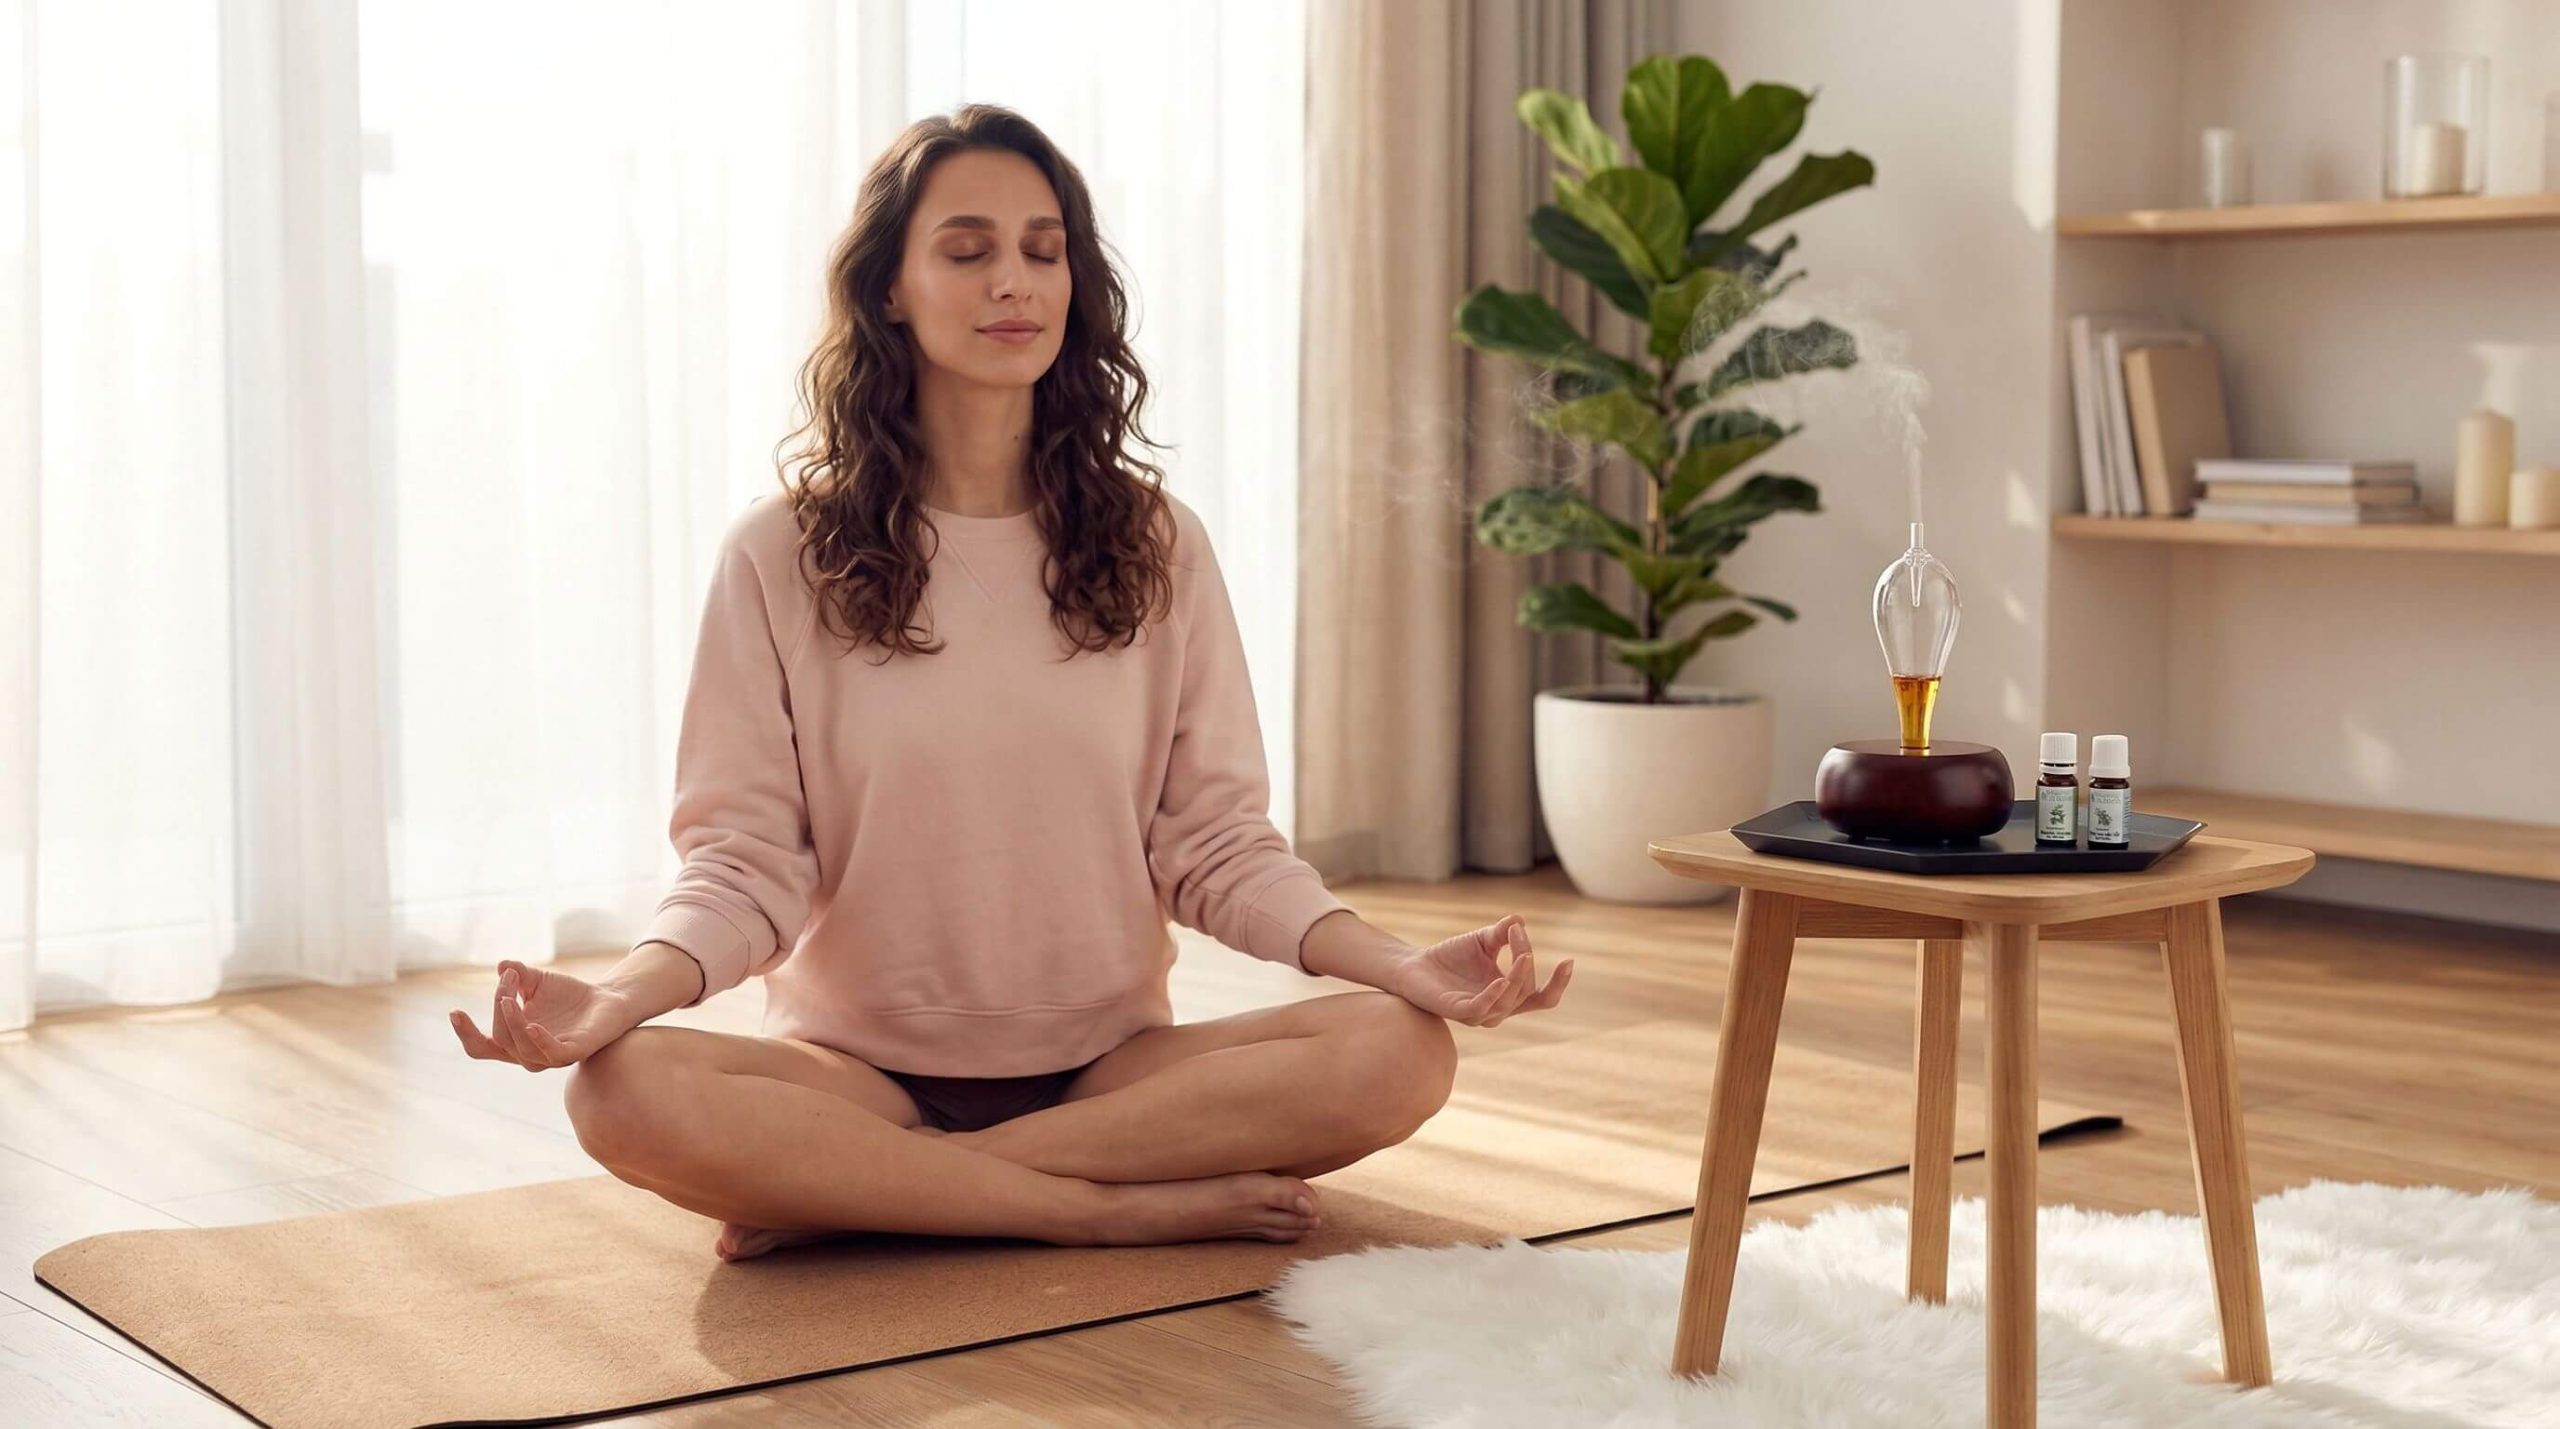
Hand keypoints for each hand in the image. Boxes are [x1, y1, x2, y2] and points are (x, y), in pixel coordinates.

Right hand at [449, 960, 639, 1071]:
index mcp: (514, 1040)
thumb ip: (517, 975)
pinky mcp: (573, 1052)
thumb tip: (501, 966)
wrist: (607, 998)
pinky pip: (552, 1054)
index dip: (465, 1034)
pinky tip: (532, 1024)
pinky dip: (539, 1041)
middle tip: (509, 978)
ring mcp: (551, 1055)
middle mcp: (529, 1053)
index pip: (481, 1047)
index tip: (454, 1011)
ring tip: (511, 996)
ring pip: (521, 1048)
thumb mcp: (536, 980)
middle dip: (498, 1006)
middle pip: (499, 1038)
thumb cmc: (568, 995)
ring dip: (511, 1021)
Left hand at [1390, 913, 1571, 1025]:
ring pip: (1508, 1002)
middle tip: (1517, 934)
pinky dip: (1493, 995)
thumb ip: (1503, 933)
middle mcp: (1497, 1009)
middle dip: (1527, 962)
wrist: (1414, 965)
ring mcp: (1478, 1013)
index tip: (1569, 959)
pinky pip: (1480, 1008)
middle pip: (1527, 993)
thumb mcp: (1483, 940)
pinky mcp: (1457, 1011)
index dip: (1559, 983)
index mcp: (1508, 995)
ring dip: (1517, 977)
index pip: (1542, 997)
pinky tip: (1500, 979)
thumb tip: (1520, 920)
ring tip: (1521, 952)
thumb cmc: (1451, 956)